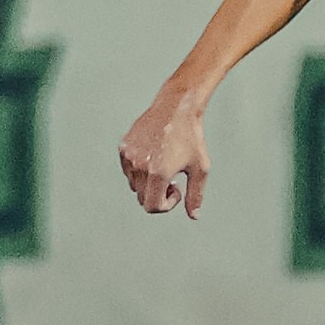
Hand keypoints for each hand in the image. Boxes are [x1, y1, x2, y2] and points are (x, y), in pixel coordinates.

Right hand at [119, 90, 209, 217]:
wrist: (177, 109)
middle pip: (143, 198)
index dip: (166, 205)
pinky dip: (139, 171)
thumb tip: (194, 216)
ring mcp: (129, 156)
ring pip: (134, 185)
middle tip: (173, 178)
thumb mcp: (200, 168)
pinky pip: (128, 170)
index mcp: (158, 173)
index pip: (152, 206)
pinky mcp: (124, 147)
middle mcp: (140, 166)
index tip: (176, 190)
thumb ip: (196, 195)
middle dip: (158, 194)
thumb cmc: (191, 138)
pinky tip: (154, 156)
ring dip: (148, 183)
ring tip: (164, 165)